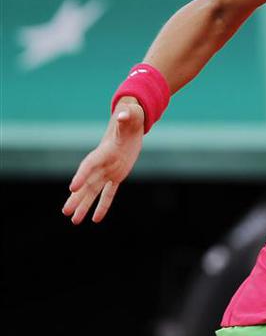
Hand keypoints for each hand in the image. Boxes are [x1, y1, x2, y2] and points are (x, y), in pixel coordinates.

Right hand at [62, 99, 144, 223]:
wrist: (130, 124)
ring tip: (73, 221)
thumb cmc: (129, 118)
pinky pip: (109, 193)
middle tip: (65, 212)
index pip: (90, 165)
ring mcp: (108, 171)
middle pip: (87, 183)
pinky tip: (95, 219)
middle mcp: (102, 163)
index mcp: (104, 151)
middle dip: (77, 197)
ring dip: (84, 205)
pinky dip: (103, 205)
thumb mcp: (131, 115)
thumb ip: (126, 116)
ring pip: (94, 191)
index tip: (72, 188)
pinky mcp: (117, 176)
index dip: (82, 175)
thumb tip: (124, 114)